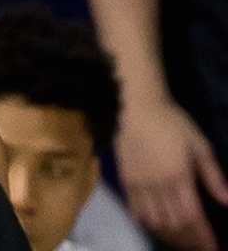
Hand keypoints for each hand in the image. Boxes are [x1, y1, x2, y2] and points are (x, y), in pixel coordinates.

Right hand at [117, 96, 227, 249]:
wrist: (136, 106)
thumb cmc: (172, 122)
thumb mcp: (199, 144)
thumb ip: (213, 175)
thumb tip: (227, 202)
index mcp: (179, 175)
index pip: (193, 217)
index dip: (204, 237)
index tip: (213, 248)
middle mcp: (158, 184)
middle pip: (174, 224)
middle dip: (189, 241)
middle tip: (200, 246)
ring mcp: (139, 183)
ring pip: (155, 221)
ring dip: (170, 235)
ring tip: (181, 239)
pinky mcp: (125, 179)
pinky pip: (135, 209)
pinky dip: (148, 223)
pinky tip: (157, 225)